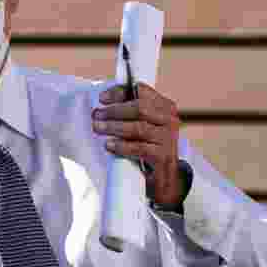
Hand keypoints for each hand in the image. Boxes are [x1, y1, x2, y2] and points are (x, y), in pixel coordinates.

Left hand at [93, 83, 186, 208]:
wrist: (165, 174)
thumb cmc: (149, 144)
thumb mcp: (143, 124)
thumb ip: (128, 110)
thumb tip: (104, 101)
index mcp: (164, 106)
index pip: (142, 91)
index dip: (120, 92)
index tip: (102, 98)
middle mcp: (169, 119)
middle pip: (140, 108)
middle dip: (115, 110)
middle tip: (96, 114)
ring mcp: (168, 138)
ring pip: (139, 127)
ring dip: (115, 126)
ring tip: (98, 127)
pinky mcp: (163, 156)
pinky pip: (139, 148)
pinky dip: (122, 146)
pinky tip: (109, 145)